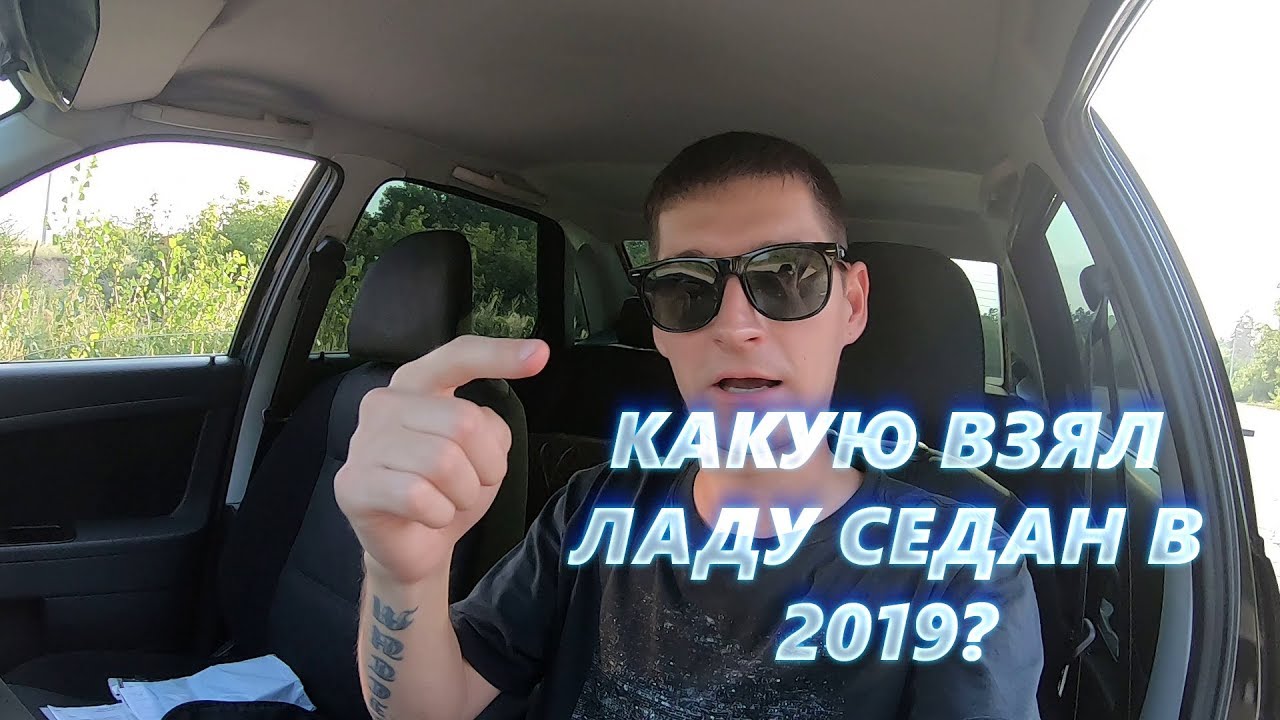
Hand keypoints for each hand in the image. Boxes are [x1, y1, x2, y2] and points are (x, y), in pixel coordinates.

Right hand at [335, 334, 548, 586]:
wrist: (414, 545)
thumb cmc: (446, 489)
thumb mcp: (482, 451)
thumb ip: (487, 426)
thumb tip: (485, 425)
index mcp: (415, 385)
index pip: (458, 357)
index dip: (499, 354)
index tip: (540, 355)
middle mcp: (383, 404)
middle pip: (463, 422)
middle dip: (487, 464)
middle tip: (475, 483)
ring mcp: (363, 444)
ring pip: (443, 462)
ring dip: (464, 493)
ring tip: (450, 500)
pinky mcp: (353, 485)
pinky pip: (419, 497)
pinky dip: (440, 514)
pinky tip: (429, 515)